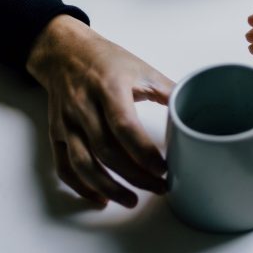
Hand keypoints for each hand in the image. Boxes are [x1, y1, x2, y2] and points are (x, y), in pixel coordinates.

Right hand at [26, 15, 173, 207]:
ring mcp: (67, 122)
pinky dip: (81, 186)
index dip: (144, 152)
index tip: (164, 168)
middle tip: (159, 187)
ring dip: (108, 187)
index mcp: (109, 88)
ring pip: (83, 163)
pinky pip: (64, 166)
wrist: (64, 52)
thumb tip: (196, 108)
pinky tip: (101, 198)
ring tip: (132, 200)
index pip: (124, 126)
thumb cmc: (107, 60)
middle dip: (135, 175)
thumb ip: (169, 90)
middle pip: (107, 150)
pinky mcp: (56, 133)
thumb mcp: (142, 68)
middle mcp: (84, 107)